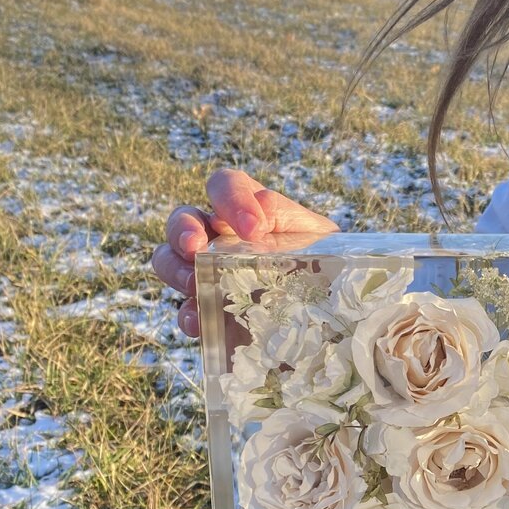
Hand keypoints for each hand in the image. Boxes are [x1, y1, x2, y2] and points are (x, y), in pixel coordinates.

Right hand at [152, 167, 339, 337]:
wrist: (338, 302)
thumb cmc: (326, 258)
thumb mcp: (315, 234)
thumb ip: (286, 217)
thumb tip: (258, 210)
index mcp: (246, 206)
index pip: (223, 185)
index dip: (230, 200)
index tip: (252, 229)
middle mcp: (218, 234)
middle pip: (182, 219)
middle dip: (182, 230)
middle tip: (195, 248)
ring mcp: (208, 270)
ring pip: (169, 259)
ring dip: (175, 269)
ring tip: (194, 283)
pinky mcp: (210, 307)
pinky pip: (186, 308)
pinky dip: (187, 314)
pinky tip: (199, 322)